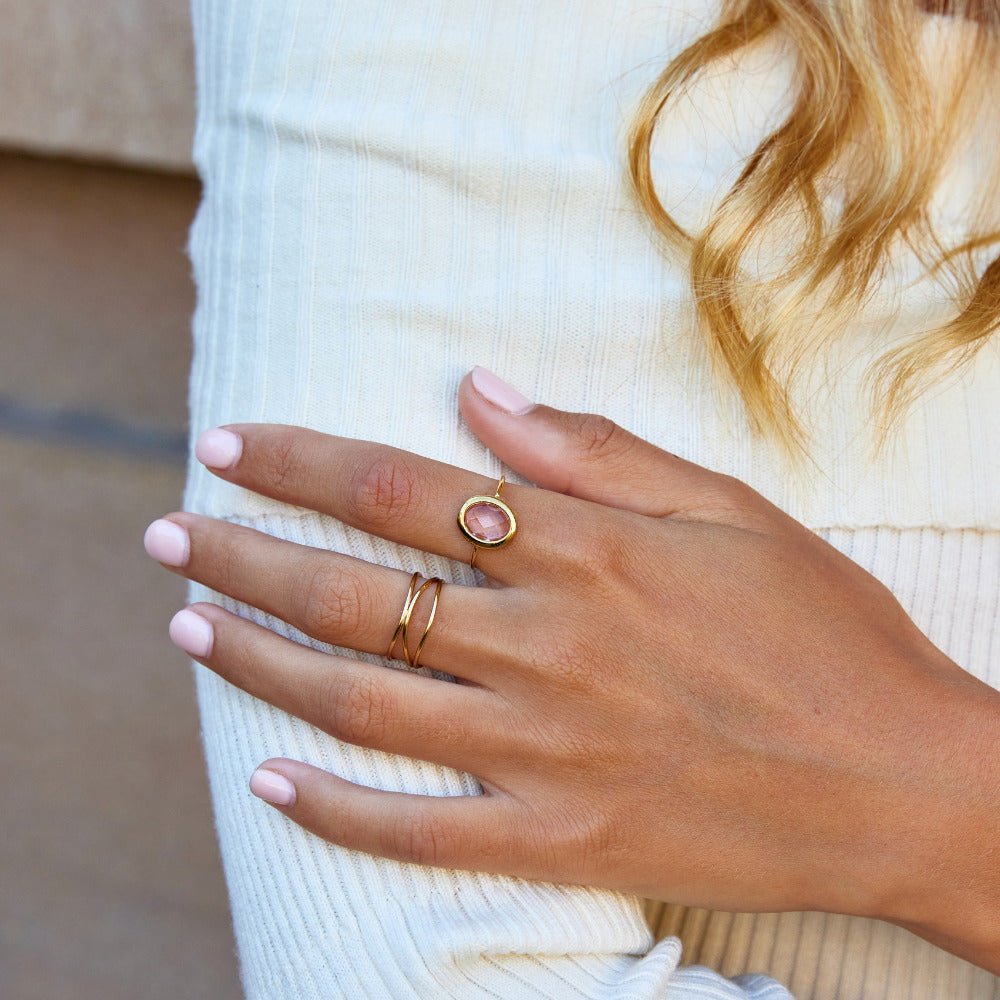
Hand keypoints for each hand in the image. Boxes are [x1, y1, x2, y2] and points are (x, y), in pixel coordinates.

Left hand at [143, 366, 999, 965]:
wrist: (901, 783)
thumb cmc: (825, 632)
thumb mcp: (729, 510)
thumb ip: (597, 450)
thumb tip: (483, 392)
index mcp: (587, 551)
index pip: (401, 488)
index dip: (302, 459)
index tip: (230, 443)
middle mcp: (547, 643)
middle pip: (353, 588)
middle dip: (243, 552)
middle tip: (169, 533)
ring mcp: (546, 749)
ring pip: (359, 701)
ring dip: (259, 659)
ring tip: (189, 627)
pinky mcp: (559, 838)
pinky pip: (416, 830)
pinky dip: (331, 809)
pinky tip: (265, 780)